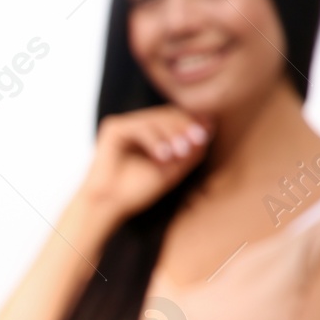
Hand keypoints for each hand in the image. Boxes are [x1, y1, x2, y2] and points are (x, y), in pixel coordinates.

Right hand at [75, 106, 209, 224]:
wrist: (109, 205)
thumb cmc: (137, 191)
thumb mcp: (174, 170)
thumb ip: (192, 150)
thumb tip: (211, 125)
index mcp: (152, 135)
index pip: (176, 119)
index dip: (192, 124)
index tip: (204, 137)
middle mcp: (138, 127)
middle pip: (168, 114)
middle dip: (184, 127)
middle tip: (195, 142)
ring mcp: (125, 126)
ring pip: (155, 118)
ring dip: (170, 134)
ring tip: (178, 154)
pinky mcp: (113, 128)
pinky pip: (139, 125)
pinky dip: (153, 139)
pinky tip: (161, 156)